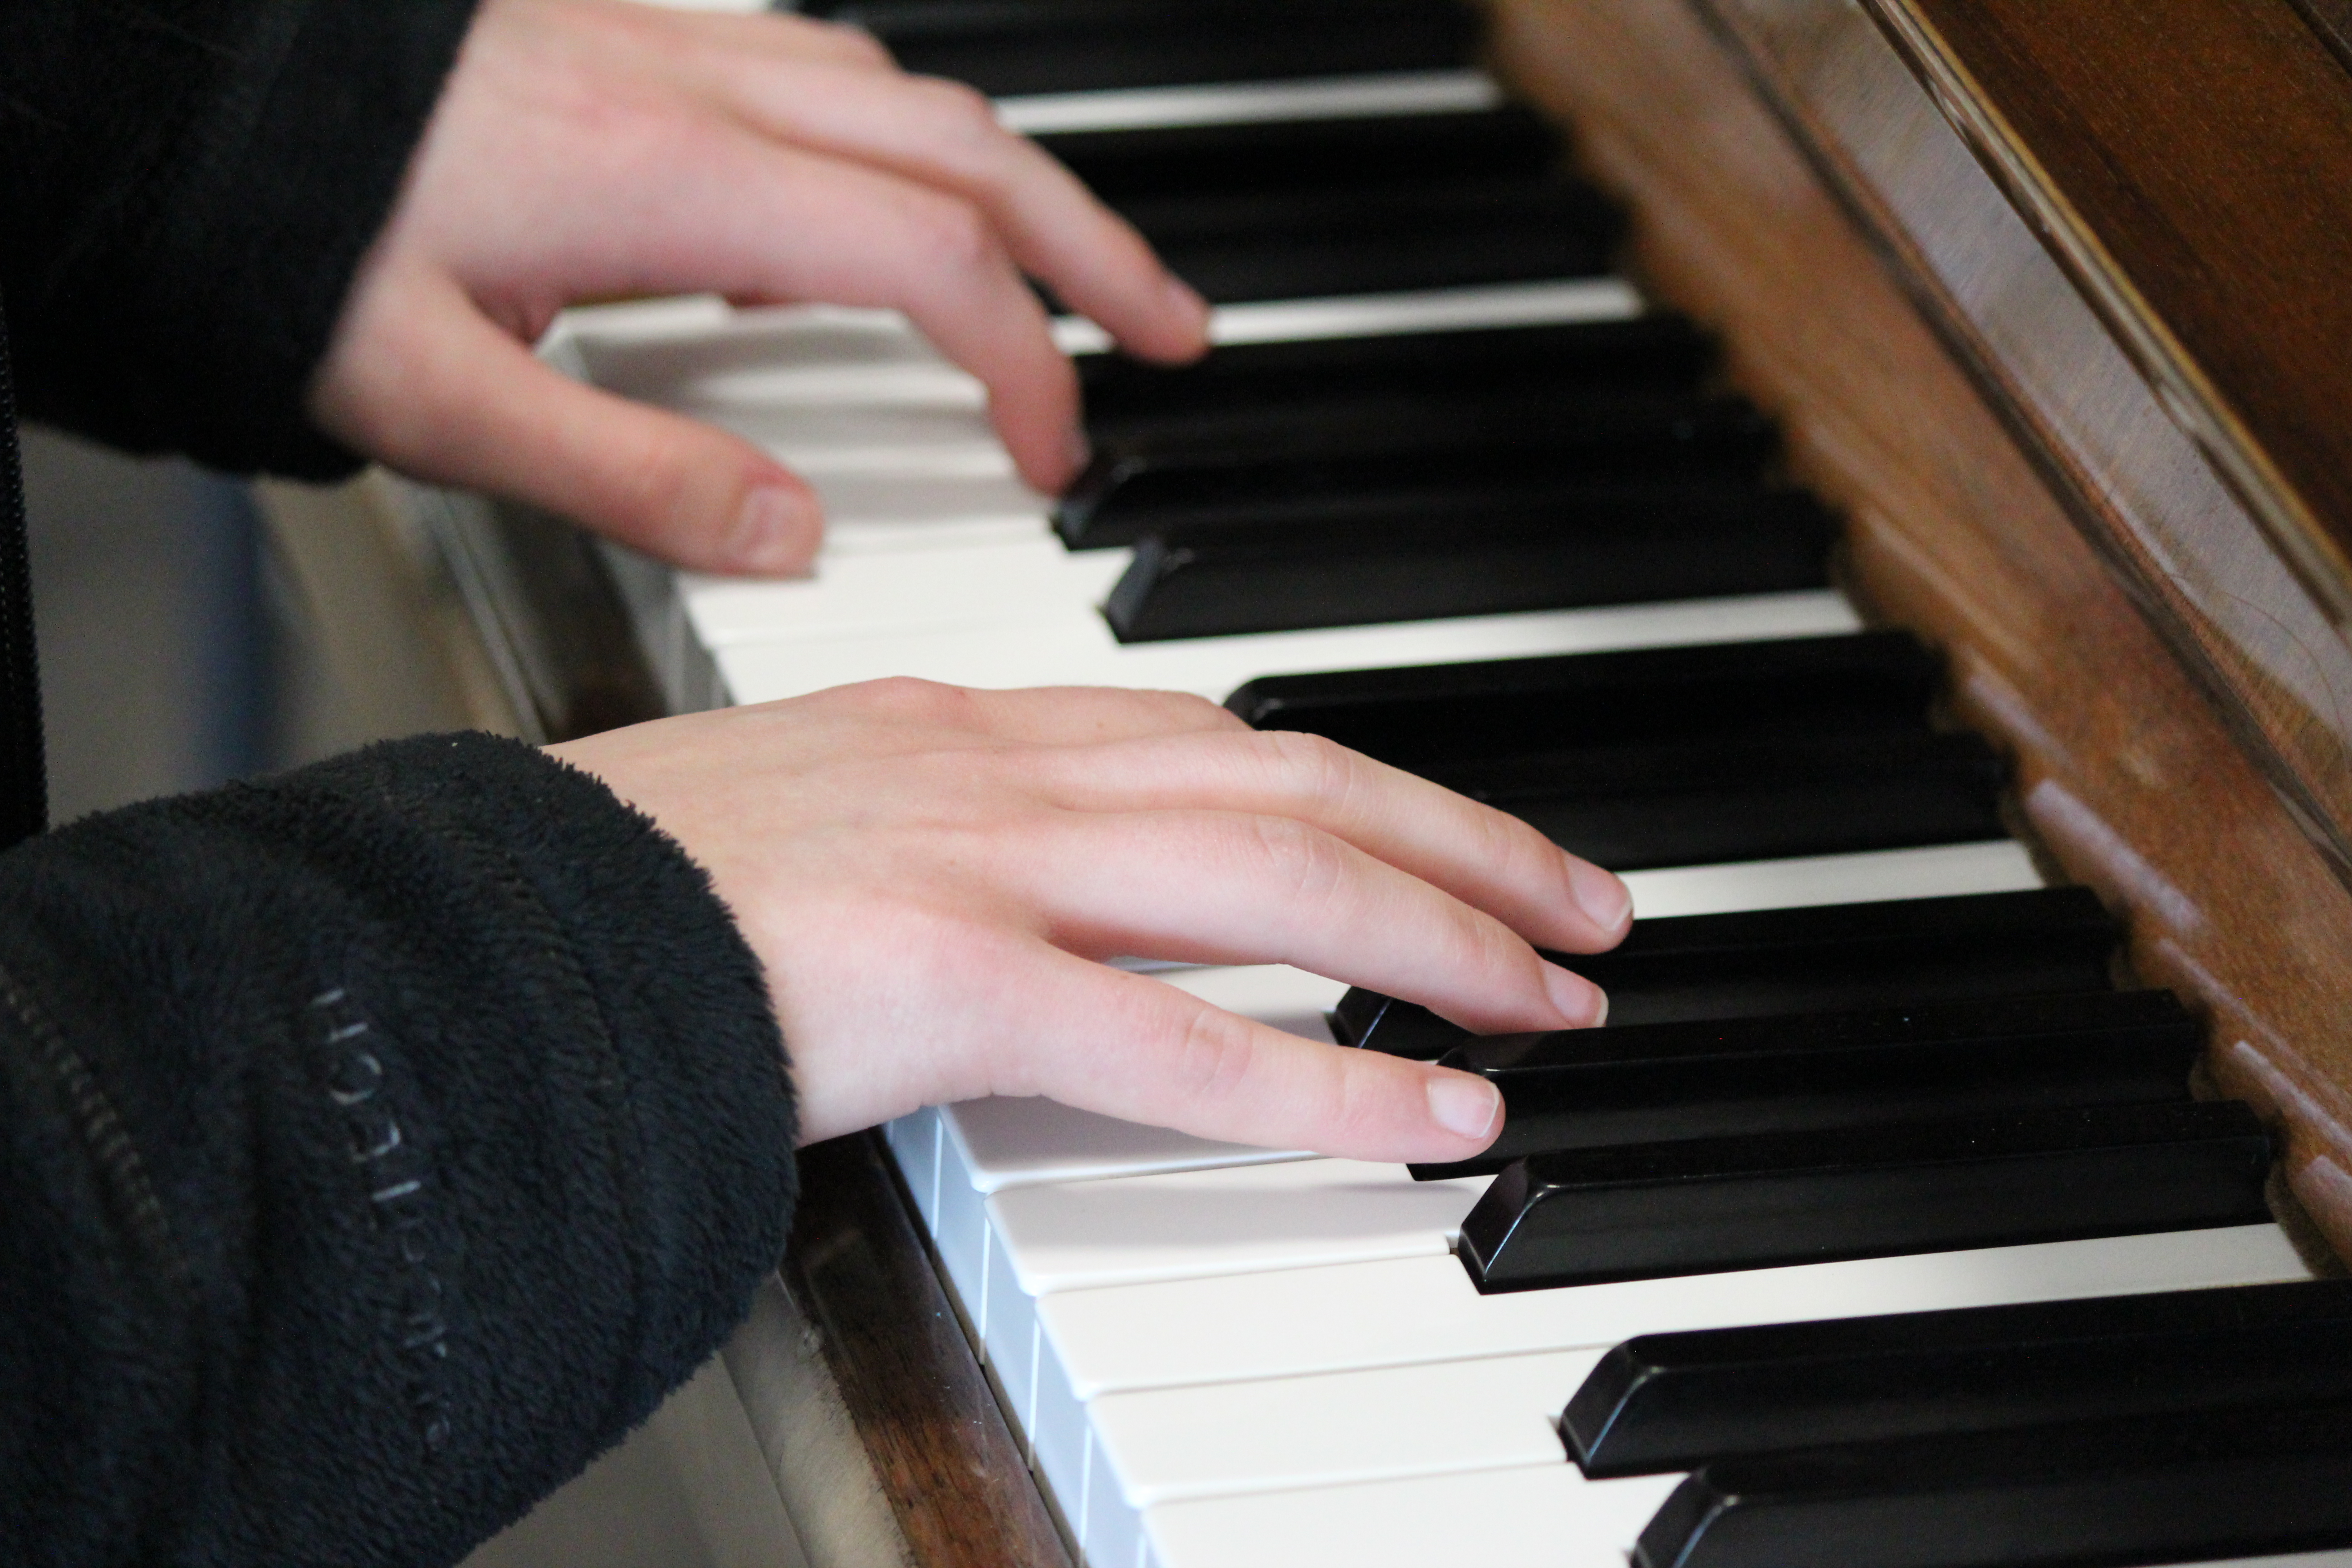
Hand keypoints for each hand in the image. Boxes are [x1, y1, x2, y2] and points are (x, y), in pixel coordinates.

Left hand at [310, 0, 1208, 575]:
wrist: (180, 95)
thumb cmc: (291, 237)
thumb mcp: (442, 399)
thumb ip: (631, 476)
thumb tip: (791, 536)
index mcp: (676, 186)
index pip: (927, 266)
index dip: (1022, 365)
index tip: (1054, 458)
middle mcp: (700, 94)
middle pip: (968, 152)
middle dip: (1094, 247)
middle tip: (1174, 331)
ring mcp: (674, 52)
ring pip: (907, 98)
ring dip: (1012, 186)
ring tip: (1069, 269)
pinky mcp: (632, 42)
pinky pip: (818, 74)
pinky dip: (893, 146)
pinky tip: (873, 215)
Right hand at [549, 679, 1631, 1162]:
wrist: (480, 930)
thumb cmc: (625, 895)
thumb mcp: (816, 824)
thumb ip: (941, 844)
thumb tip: (1047, 911)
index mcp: (961, 726)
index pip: (1216, 730)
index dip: (1365, 781)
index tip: (1455, 833)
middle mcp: (996, 767)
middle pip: (1293, 777)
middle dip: (1462, 839)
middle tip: (1581, 906)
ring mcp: (977, 862)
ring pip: (1278, 877)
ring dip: (1443, 933)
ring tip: (1558, 995)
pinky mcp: (947, 978)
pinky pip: (1182, 1044)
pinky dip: (1328, 1080)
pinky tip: (1435, 1121)